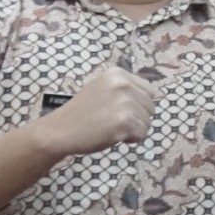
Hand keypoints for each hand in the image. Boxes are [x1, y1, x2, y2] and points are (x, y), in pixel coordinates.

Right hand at [40, 66, 156, 156]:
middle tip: (113, 121)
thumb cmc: (81, 112)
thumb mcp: (102, 89)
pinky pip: (142, 134)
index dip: (139, 105)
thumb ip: (124, 89)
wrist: (59, 131)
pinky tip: (113, 136)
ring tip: (111, 128)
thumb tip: (155, 95)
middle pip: (151, 107)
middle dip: (137, 117)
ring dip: (133, 129)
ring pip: (148, 122)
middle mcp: (123, 85)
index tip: (121, 110)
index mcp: (117, 74)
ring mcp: (125, 103)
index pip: (149, 91)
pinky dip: (131, 139)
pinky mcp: (125, 122)